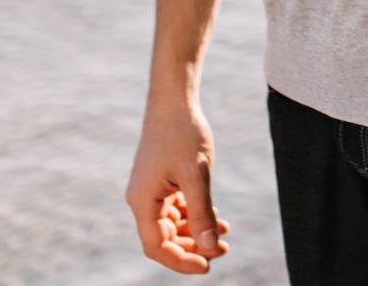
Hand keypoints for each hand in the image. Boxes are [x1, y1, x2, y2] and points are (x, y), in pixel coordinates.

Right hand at [126, 97, 230, 273]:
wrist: (175, 101)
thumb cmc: (182, 134)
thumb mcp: (197, 175)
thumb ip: (202, 212)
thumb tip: (210, 247)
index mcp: (143, 201)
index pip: (157, 246)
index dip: (181, 261)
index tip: (207, 266)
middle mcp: (143, 199)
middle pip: (165, 239)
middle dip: (193, 247)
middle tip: (223, 250)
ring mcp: (152, 190)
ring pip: (173, 225)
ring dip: (197, 232)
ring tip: (224, 235)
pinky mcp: (162, 181)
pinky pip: (177, 209)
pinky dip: (196, 215)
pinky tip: (217, 217)